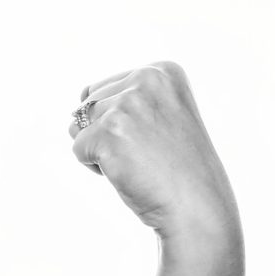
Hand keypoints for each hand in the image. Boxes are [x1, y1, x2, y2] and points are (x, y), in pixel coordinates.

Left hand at [70, 64, 240, 246]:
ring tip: (138, 161)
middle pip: (88, 104)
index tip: (156, 135)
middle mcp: (146, 79)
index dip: (120, 121)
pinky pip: (78, 149)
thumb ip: (128, 96)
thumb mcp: (162, 114)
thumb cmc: (177, 166)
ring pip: (78, 126)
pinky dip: (95, 167)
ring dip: (100, 149)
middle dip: (106, 133)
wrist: (196, 205)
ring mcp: (127, 105)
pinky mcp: (109, 133)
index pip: (105, 89)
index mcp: (162, 70)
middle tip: (147, 152)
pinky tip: (129, 172)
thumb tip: (82, 94)